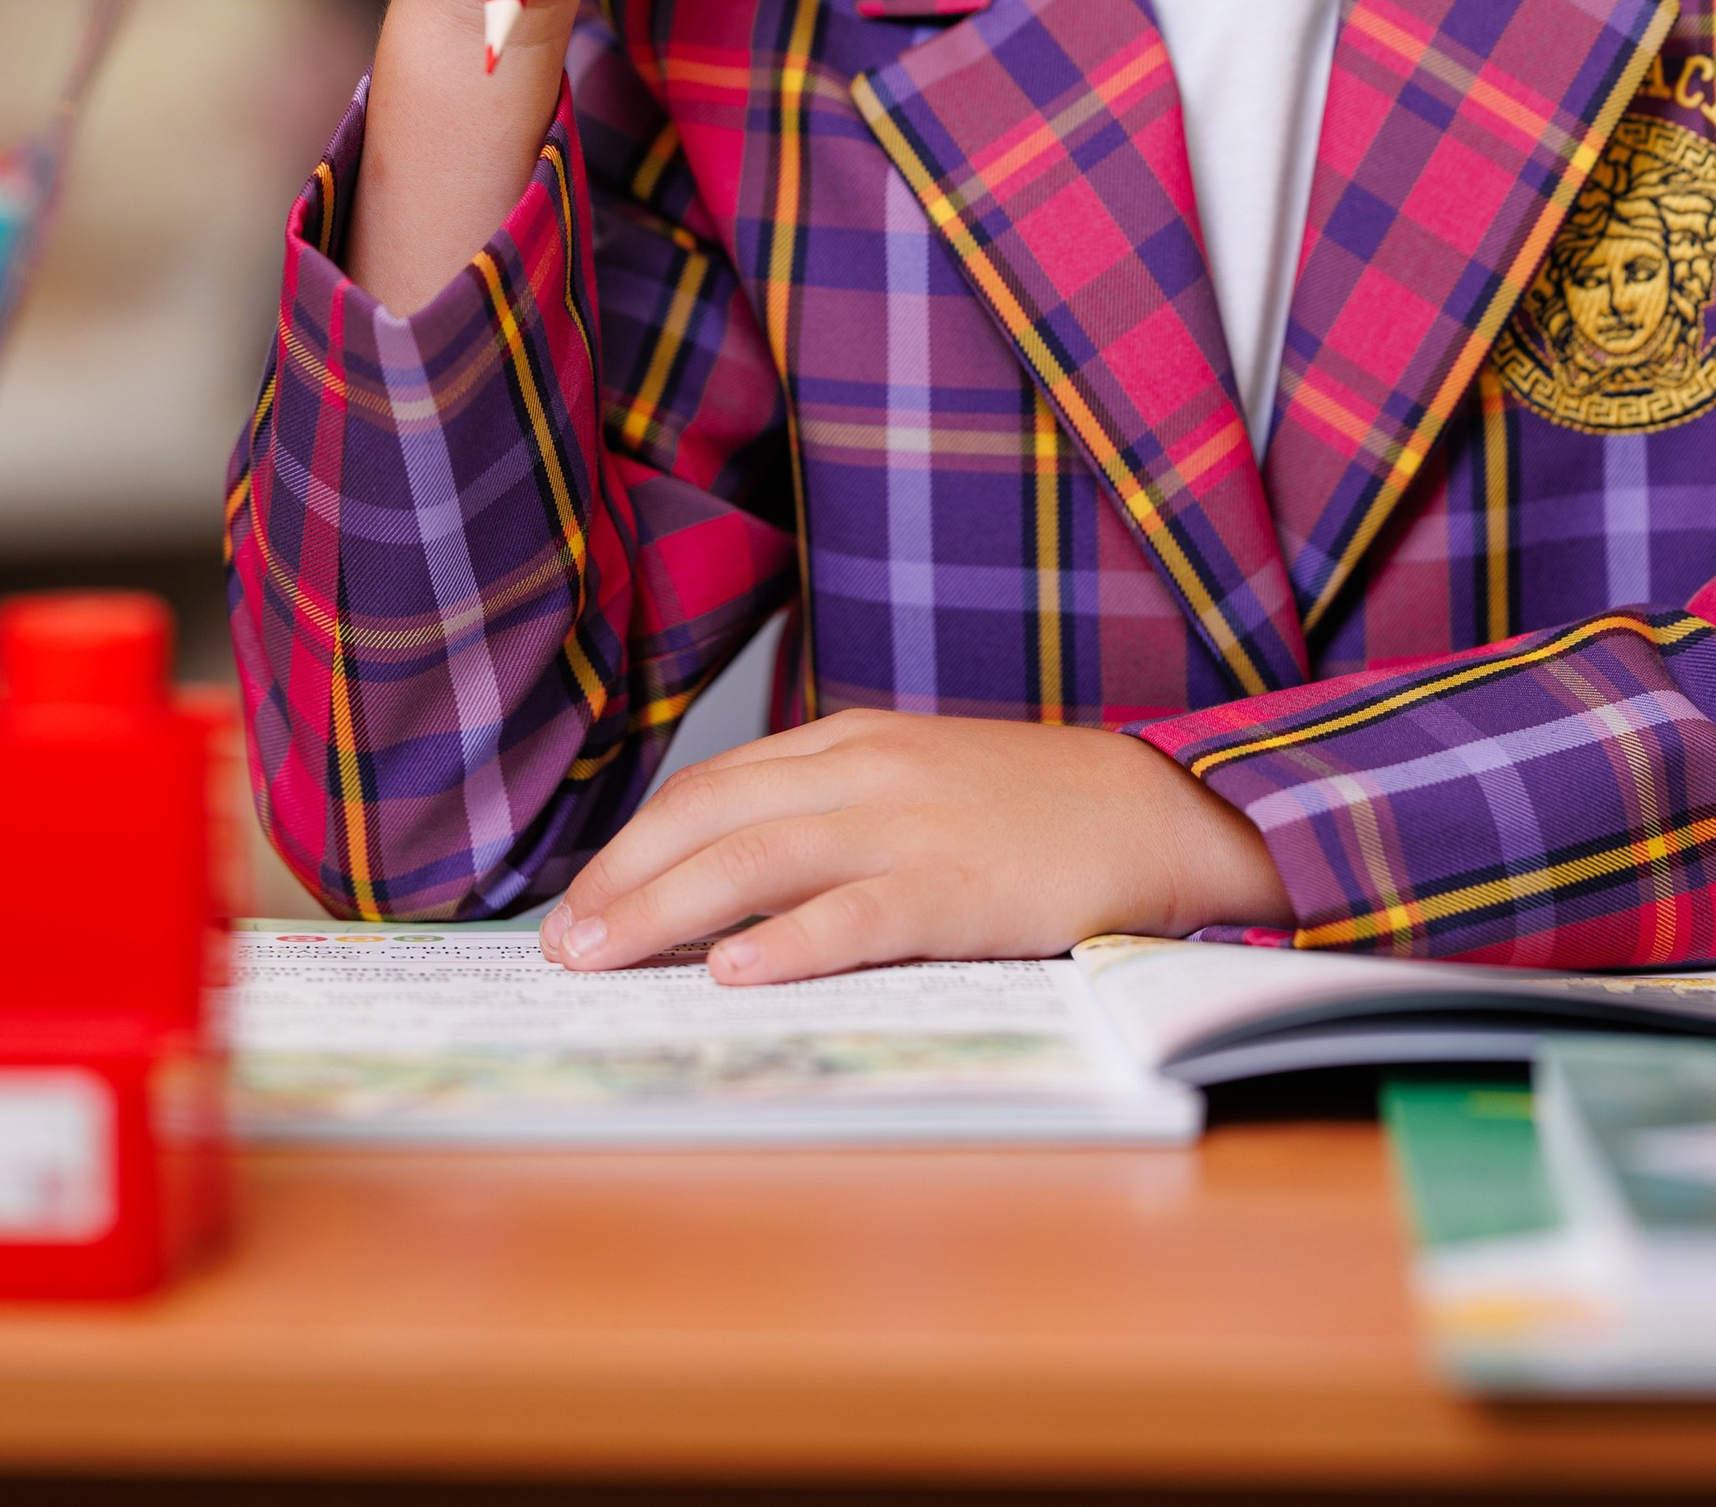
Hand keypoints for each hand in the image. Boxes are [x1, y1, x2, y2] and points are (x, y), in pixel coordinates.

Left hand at [537, 710, 1294, 981]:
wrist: (1154, 806)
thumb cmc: (1025, 810)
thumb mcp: (912, 783)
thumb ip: (828, 814)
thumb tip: (721, 889)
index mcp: (849, 742)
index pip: (713, 785)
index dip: (636, 843)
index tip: (580, 900)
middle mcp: (865, 771)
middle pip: (714, 815)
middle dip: (625, 878)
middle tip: (561, 942)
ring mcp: (911, 824)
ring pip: (760, 859)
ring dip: (667, 910)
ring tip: (603, 958)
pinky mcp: (960, 887)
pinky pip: (857, 915)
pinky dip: (788, 942)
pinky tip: (734, 972)